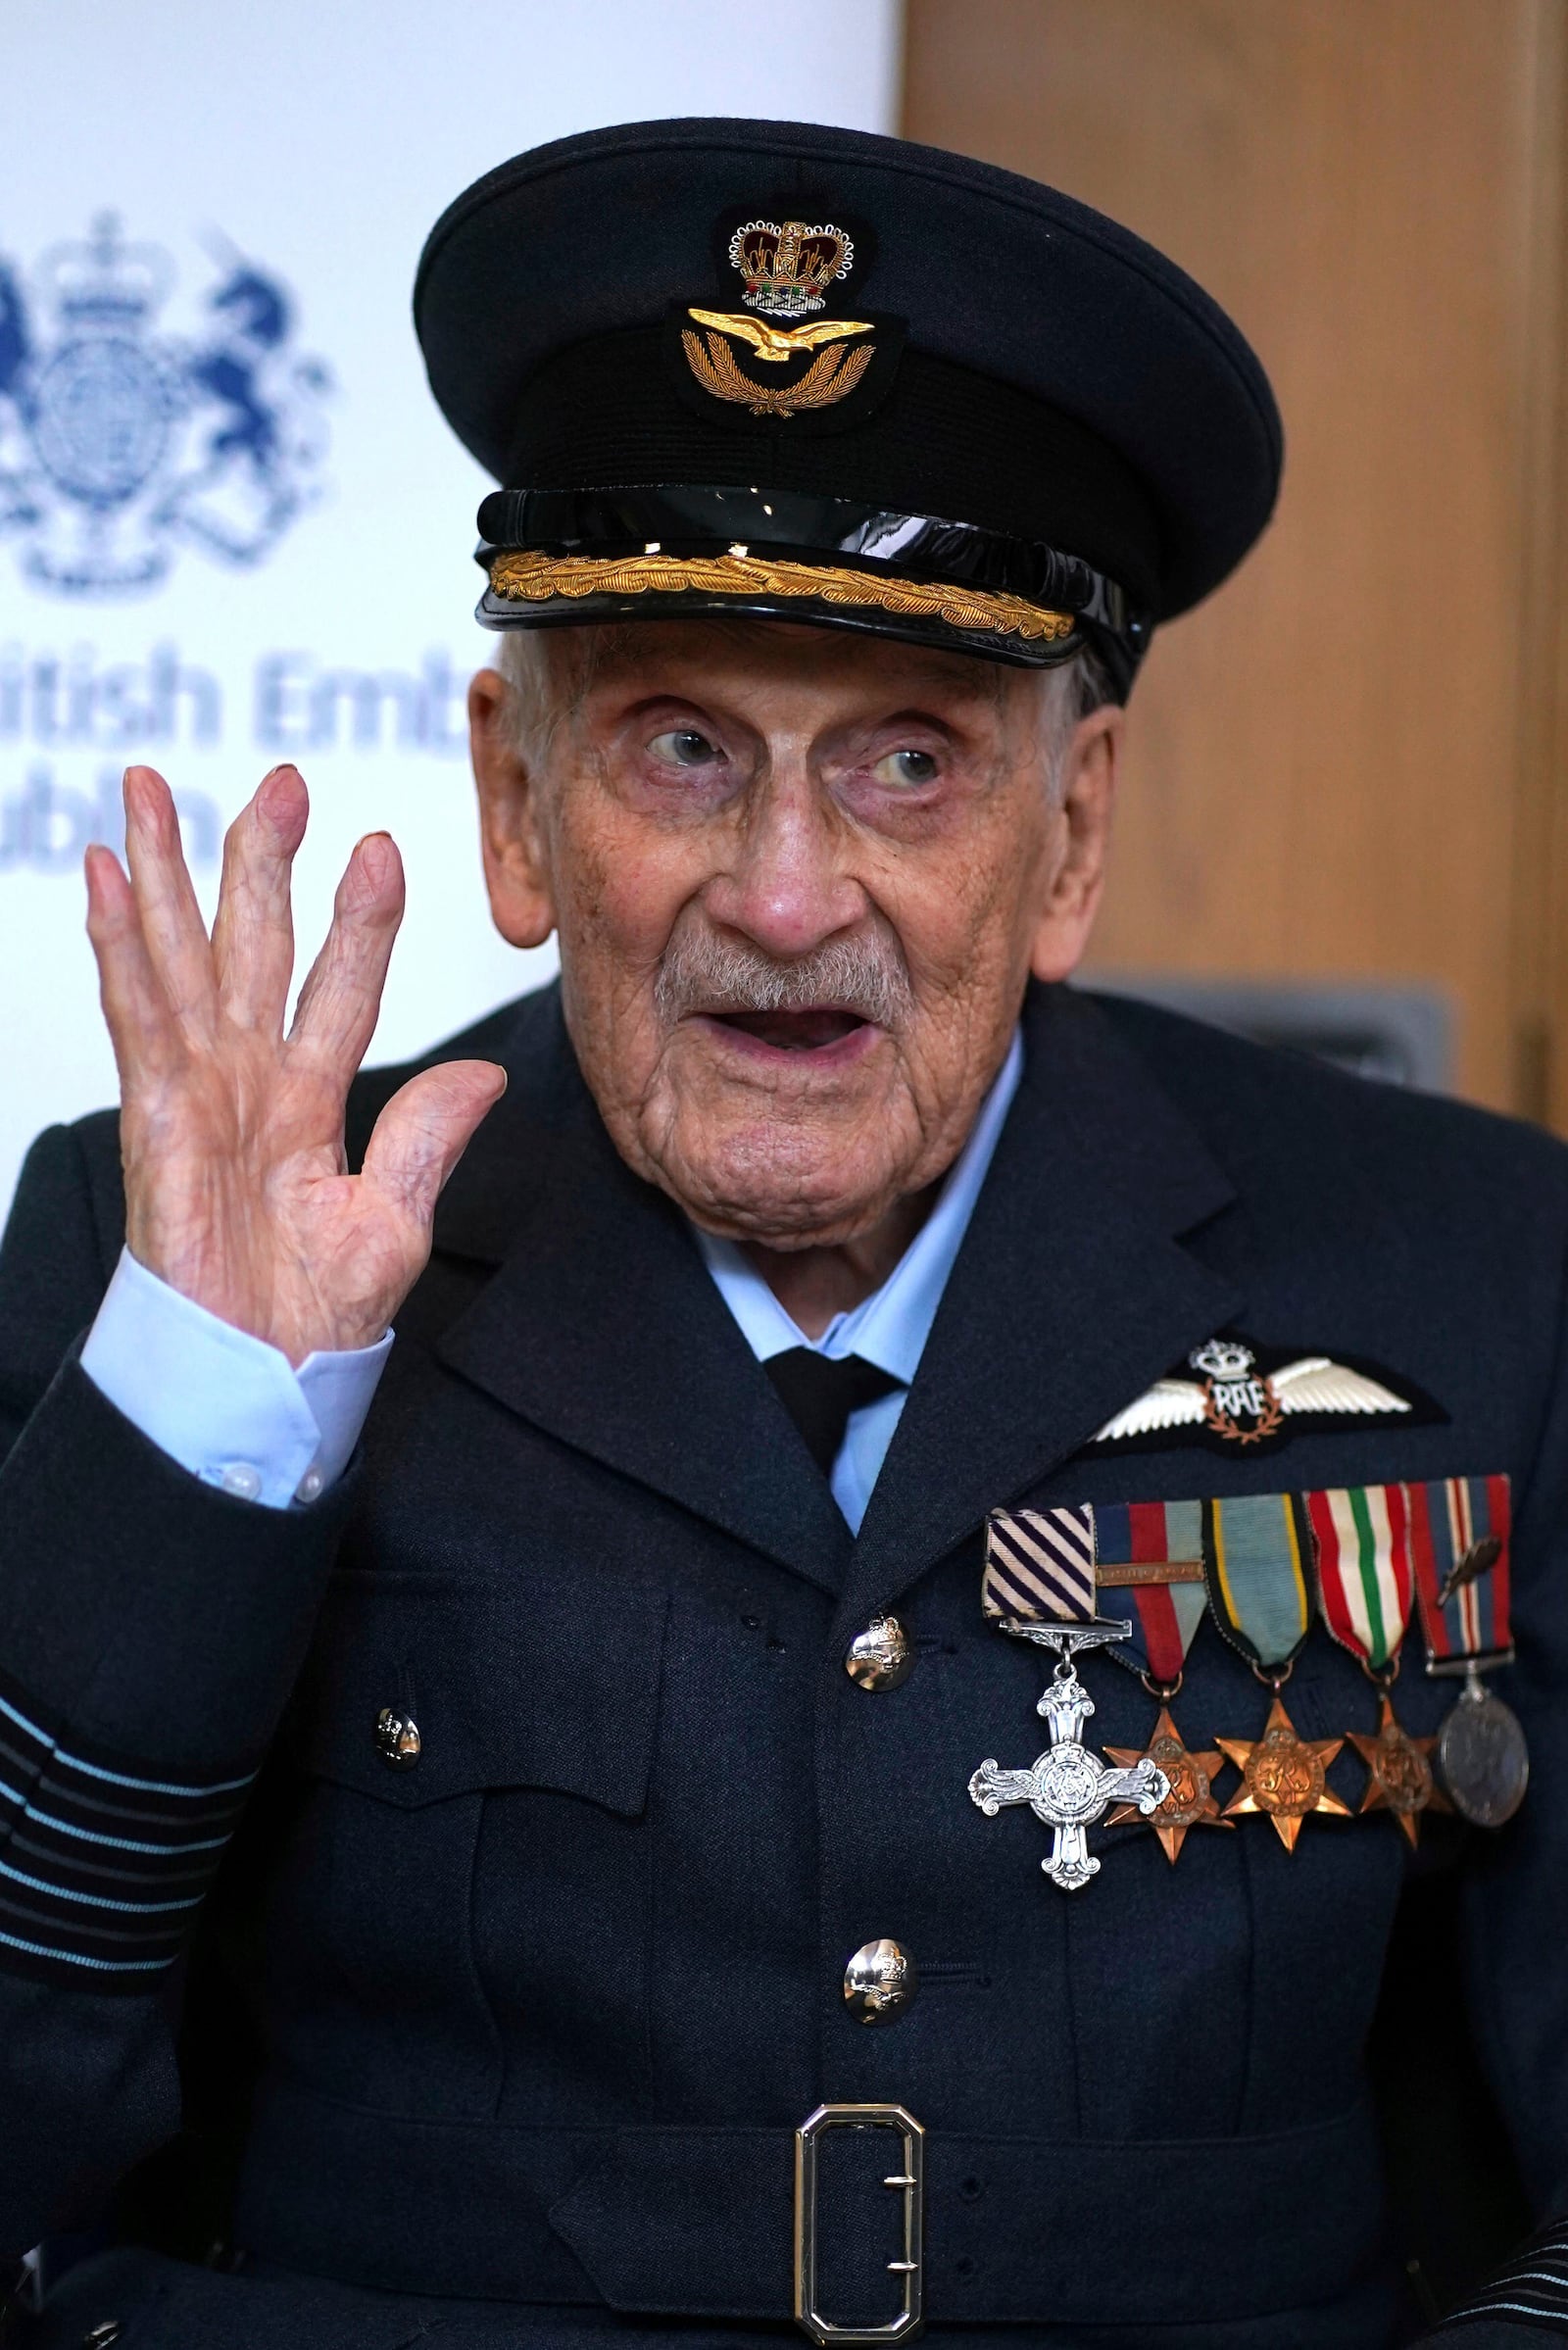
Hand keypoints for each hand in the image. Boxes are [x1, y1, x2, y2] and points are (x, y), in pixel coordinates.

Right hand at [84, 763, 505, 1364]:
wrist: (259, 1377)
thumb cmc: (313, 1318)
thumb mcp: (393, 1218)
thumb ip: (429, 1137)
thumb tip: (488, 1074)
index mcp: (309, 1102)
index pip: (340, 987)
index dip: (358, 920)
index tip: (380, 847)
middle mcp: (247, 1079)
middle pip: (253, 944)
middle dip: (260, 858)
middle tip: (281, 779)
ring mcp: (195, 1088)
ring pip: (182, 954)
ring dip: (166, 868)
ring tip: (151, 786)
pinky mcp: (153, 1110)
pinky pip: (137, 1009)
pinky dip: (120, 937)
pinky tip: (108, 870)